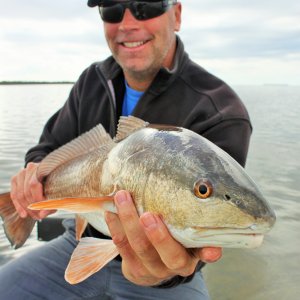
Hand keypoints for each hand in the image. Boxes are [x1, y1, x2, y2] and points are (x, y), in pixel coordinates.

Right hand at [10, 162, 54, 219]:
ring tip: (35, 216)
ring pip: (20, 194)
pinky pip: (14, 195)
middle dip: (32, 206)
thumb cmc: (55, 184)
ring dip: (26, 208)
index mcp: (43, 167)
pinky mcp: (15, 178)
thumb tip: (42, 215)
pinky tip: (24, 214)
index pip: (34, 185)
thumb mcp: (58, 193)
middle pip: (26, 191)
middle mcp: (31, 168)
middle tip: (39, 216)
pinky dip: (19, 206)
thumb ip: (51, 203)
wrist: (49, 175)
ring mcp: (22, 172)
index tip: (44, 210)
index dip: (38, 200)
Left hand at [105, 190, 221, 285]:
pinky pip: (120, 245)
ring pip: (137, 246)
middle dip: (156, 235)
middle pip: (164, 253)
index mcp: (188, 258)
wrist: (154, 265)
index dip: (204, 253)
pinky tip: (111, 209)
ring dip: (128, 220)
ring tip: (122, 197)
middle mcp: (170, 266)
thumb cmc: (174, 243)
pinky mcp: (131, 266)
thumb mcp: (188, 241)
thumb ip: (198, 234)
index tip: (210, 249)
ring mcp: (148, 268)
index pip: (199, 255)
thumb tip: (213, 237)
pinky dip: (115, 225)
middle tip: (148, 214)